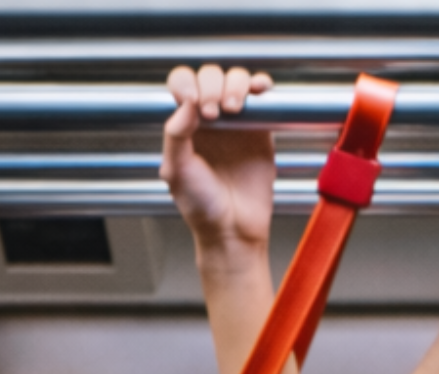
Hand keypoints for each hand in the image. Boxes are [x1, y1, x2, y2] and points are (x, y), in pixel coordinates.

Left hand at [161, 64, 275, 252]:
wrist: (233, 231)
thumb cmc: (201, 207)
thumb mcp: (176, 170)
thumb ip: (176, 134)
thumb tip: (187, 101)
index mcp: (185, 123)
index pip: (183, 84)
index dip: (188, 83)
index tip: (194, 102)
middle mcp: (211, 119)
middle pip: (211, 77)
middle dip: (212, 86)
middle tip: (215, 114)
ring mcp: (237, 124)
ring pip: (236, 80)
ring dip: (235, 85)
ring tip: (235, 108)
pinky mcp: (261, 132)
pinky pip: (262, 100)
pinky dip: (261, 86)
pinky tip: (260, 89)